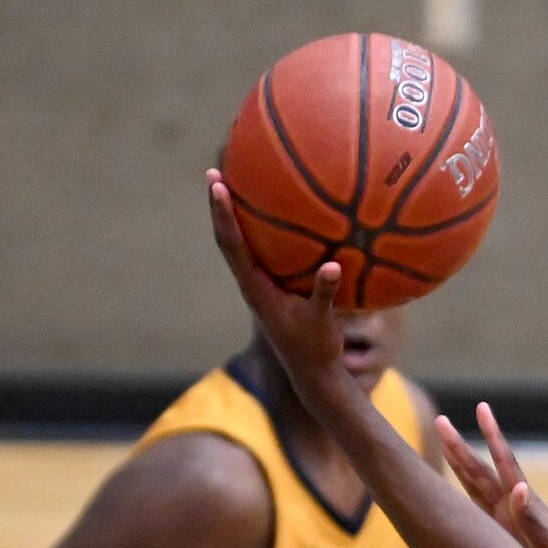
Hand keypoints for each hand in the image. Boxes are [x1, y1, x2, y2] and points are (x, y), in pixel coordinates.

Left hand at [205, 170, 349, 382]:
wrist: (312, 375)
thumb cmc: (316, 350)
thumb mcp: (323, 323)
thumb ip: (325, 295)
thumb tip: (333, 265)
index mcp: (255, 289)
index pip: (232, 244)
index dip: (223, 215)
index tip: (217, 185)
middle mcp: (251, 283)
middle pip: (227, 237)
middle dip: (219, 206)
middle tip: (214, 172)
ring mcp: (259, 285)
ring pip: (240, 244)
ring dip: (233, 215)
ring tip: (233, 183)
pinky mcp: (272, 288)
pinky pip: (261, 252)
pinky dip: (260, 230)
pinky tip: (275, 214)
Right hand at [436, 403, 547, 547]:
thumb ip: (531, 517)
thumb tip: (518, 488)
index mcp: (522, 503)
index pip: (503, 463)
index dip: (492, 436)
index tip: (482, 408)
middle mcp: (512, 505)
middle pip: (481, 470)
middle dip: (460, 446)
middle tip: (439, 421)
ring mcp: (507, 518)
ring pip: (477, 484)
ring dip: (461, 463)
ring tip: (445, 442)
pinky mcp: (505, 532)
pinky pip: (479, 506)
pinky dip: (466, 491)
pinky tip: (461, 483)